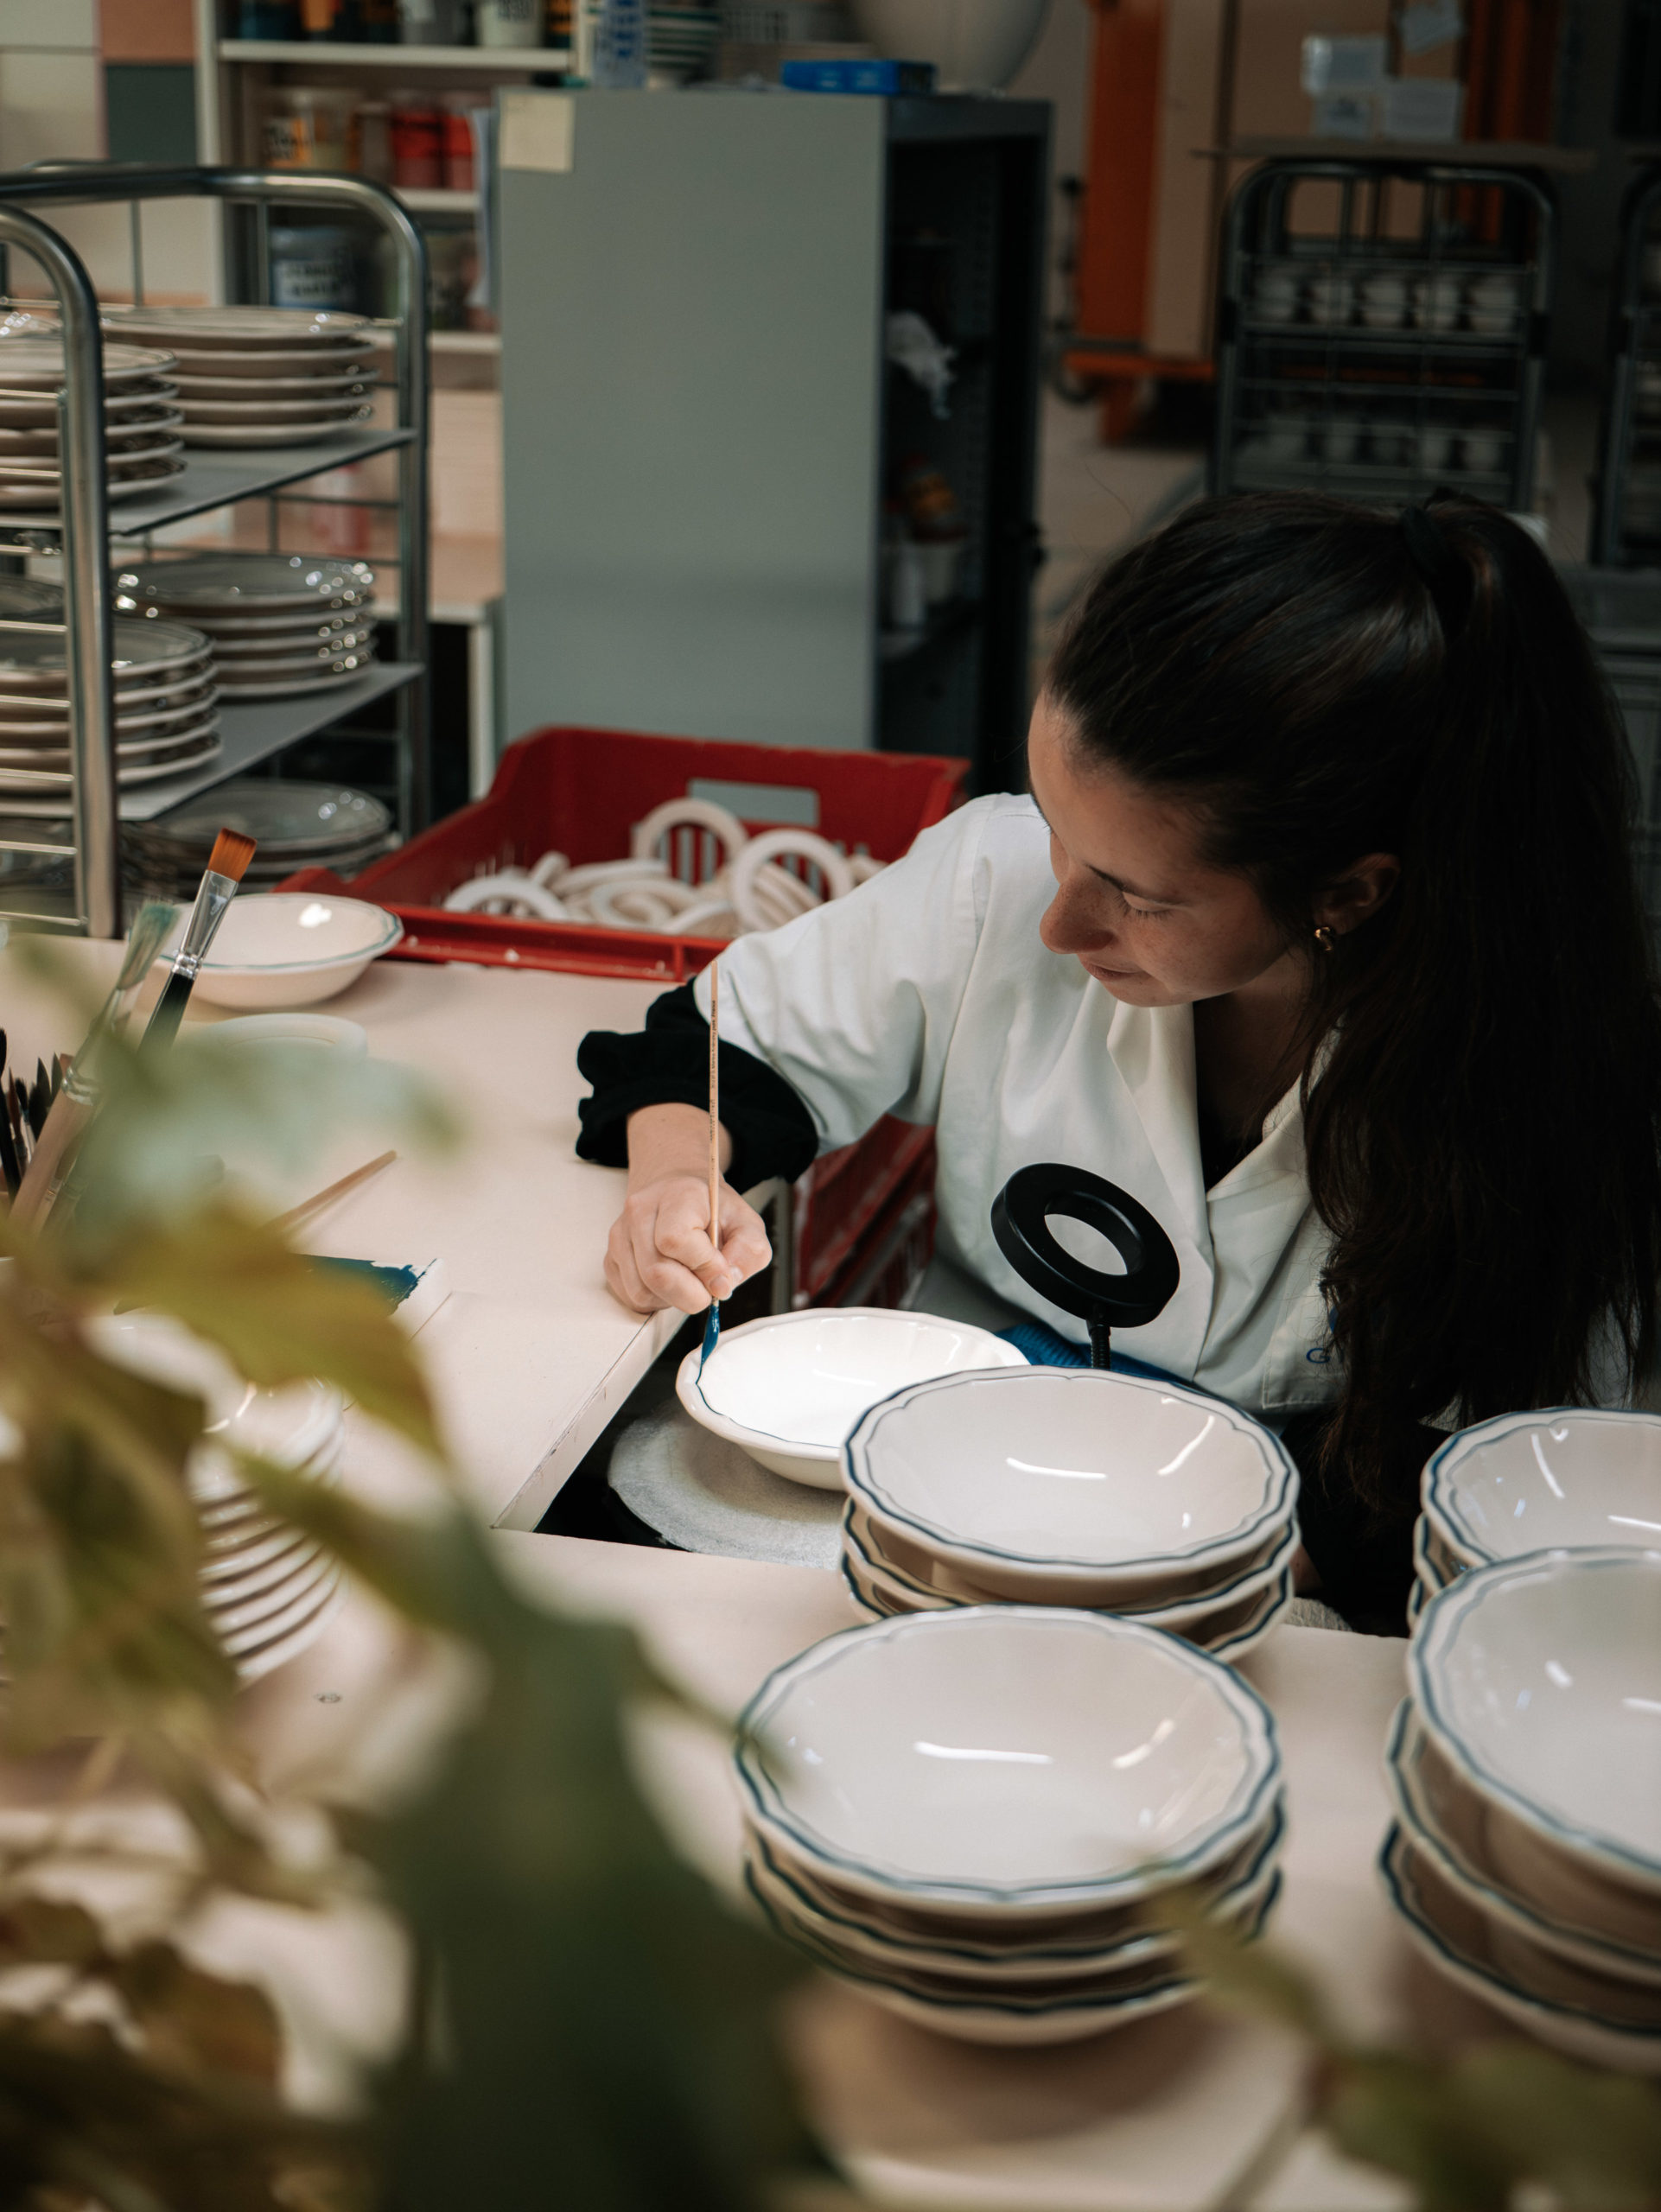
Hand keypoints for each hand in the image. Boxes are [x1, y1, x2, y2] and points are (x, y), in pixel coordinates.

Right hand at [605, 1170, 771, 1314]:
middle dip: (691, 1294)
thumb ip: (748, 1252)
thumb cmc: (711, 1209)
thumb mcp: (746, 1223)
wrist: (677, 1191)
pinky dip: (656, 1300)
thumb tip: (723, 1284)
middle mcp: (640, 1212)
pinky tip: (671, 1282)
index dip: (703, 1267)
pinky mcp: (611, 1258)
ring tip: (689, 1279)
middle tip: (708, 1286)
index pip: (675, 1241)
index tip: (721, 1272)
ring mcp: (620, 1236)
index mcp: (677, 1196)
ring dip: (672, 1299)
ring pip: (641, 1291)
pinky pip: (631, 1297)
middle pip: (656, 1273)